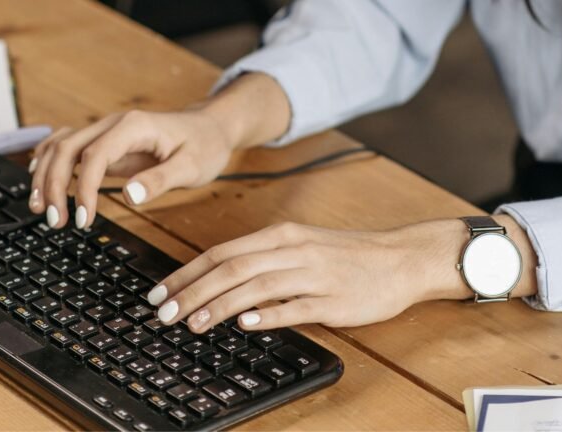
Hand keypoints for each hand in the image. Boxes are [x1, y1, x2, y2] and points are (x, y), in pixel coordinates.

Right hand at [28, 108, 233, 228]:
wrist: (211, 128)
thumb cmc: (204, 146)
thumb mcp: (192, 167)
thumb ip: (160, 180)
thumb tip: (130, 196)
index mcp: (134, 127)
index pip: (94, 156)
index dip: (82, 188)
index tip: (83, 219)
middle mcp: (114, 124)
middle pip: (67, 148)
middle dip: (53, 185)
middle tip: (56, 222)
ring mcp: (108, 131)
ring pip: (61, 146)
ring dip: (45, 175)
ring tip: (41, 209)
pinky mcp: (106, 142)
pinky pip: (68, 146)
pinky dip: (50, 162)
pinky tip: (40, 181)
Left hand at [145, 220, 470, 332]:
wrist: (400, 259)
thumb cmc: (349, 255)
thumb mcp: (303, 246)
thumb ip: (264, 261)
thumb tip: (222, 282)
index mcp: (282, 236)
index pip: (222, 253)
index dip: (187, 273)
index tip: (161, 292)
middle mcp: (293, 250)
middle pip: (231, 268)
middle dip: (192, 292)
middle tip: (165, 313)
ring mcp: (313, 274)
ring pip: (256, 286)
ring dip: (219, 306)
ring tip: (192, 324)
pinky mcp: (333, 299)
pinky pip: (295, 306)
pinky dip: (267, 315)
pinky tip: (245, 324)